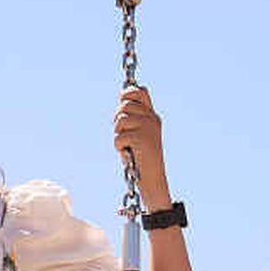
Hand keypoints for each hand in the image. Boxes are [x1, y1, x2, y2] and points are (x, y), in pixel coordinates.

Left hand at [112, 85, 170, 210]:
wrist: (152, 179)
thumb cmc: (141, 158)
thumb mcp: (138, 134)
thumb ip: (133, 118)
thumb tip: (122, 99)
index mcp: (152, 116)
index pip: (140, 91)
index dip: (127, 94)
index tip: (122, 105)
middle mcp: (152, 118)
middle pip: (124, 105)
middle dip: (117, 121)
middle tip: (123, 136)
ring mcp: (148, 127)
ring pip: (120, 120)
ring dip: (118, 135)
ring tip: (127, 146)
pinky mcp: (142, 138)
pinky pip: (119, 137)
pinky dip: (119, 147)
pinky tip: (128, 154)